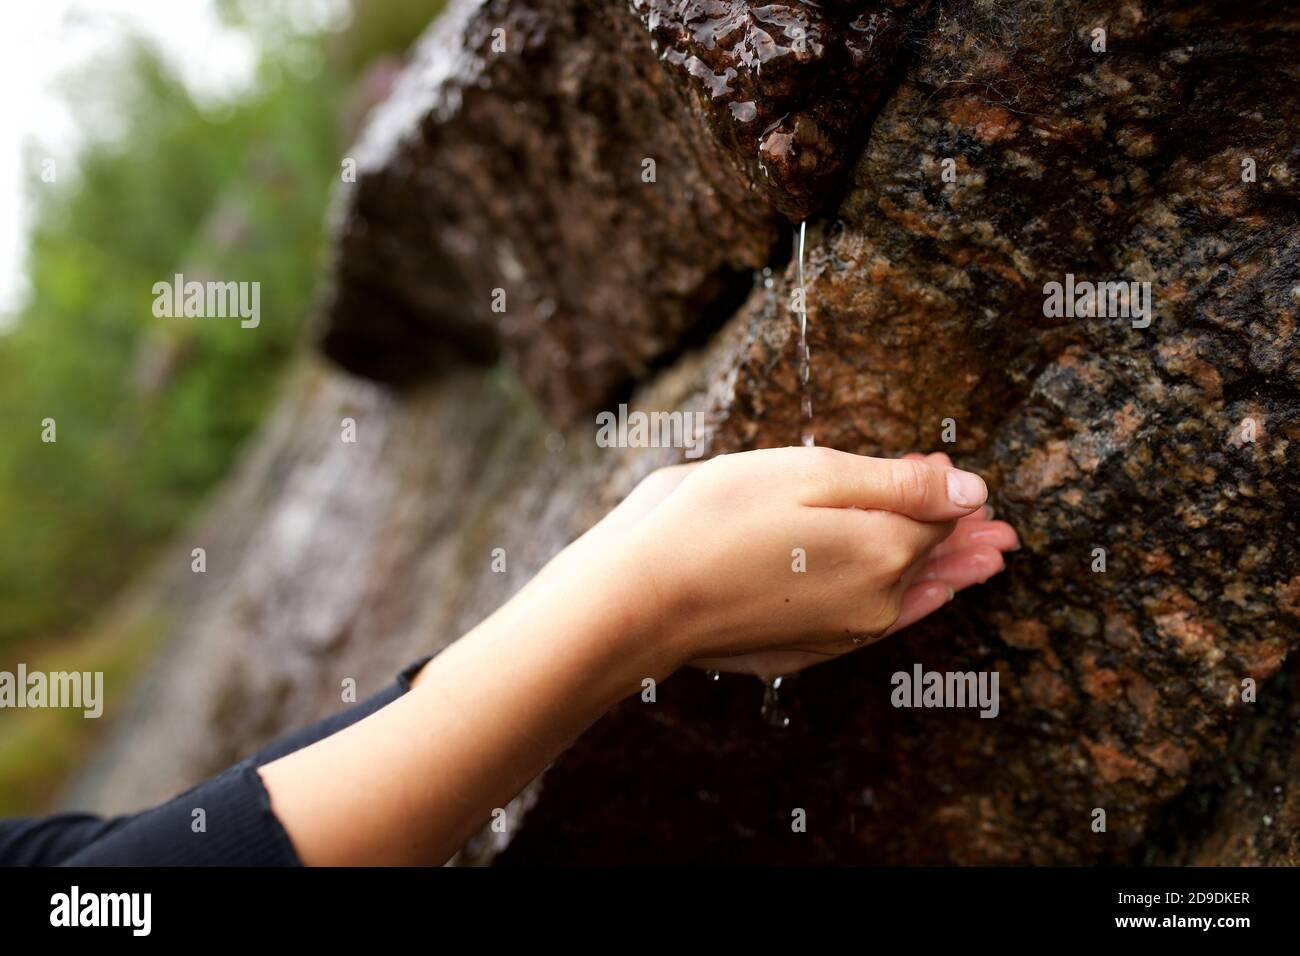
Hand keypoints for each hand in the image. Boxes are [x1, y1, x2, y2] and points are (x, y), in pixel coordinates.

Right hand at [611, 448, 1016, 675]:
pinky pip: (874, 624)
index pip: (941, 518)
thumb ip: (898, 484)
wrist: (644, 598)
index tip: (953, 469)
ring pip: (909, 598)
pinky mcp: (806, 651)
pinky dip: (904, 605)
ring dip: (946, 578)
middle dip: (965, 541)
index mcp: (883, 552)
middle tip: (1006, 537)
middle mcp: (874, 603)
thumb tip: (971, 490)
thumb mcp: (810, 475)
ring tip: (984, 566)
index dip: (948, 491)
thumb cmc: (716, 520)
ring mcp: (840, 635)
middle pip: (932, 563)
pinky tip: (918, 603)